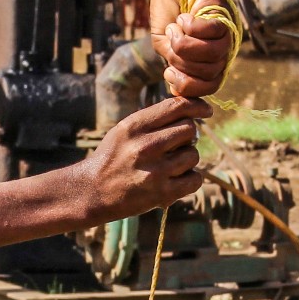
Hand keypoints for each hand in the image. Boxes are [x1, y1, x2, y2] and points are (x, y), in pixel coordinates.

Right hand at [76, 94, 210, 223]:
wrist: (93, 192)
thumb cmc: (113, 157)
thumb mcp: (125, 130)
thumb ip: (153, 119)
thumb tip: (190, 110)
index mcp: (135, 126)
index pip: (177, 106)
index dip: (197, 106)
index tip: (206, 111)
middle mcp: (145, 146)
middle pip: (189, 129)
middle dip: (187, 136)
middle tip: (175, 146)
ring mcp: (155, 171)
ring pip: (193, 155)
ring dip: (187, 159)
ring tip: (171, 165)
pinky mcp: (162, 194)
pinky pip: (195, 179)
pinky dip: (191, 179)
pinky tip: (177, 179)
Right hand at [150, 0, 234, 98]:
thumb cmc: (169, 6)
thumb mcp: (163, 42)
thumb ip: (173, 63)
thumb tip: (177, 87)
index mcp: (207, 57)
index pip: (209, 87)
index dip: (188, 86)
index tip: (168, 73)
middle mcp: (221, 47)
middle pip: (209, 75)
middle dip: (182, 63)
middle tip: (171, 40)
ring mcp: (225, 30)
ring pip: (213, 56)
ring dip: (185, 44)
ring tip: (176, 26)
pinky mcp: (224, 12)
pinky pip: (211, 32)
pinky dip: (191, 27)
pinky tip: (184, 16)